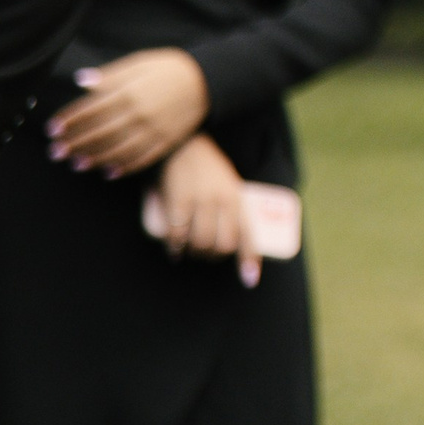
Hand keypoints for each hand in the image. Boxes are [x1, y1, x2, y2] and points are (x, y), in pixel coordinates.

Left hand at [49, 49, 209, 176]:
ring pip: (118, 149)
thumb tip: (80, 80)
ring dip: (95, 158)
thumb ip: (110, 75)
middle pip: (100, 132)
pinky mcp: (167, 141)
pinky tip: (109, 172)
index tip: (52, 129)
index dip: (69, 120)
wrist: (208, 80)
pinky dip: (125, 167)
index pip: (91, 109)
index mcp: (129, 92)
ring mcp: (154, 130)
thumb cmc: (169, 68)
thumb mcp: (139, 63)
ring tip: (76, 164)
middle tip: (55, 152)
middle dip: (75, 143)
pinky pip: (143, 158)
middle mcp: (139, 114)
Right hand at [157, 136, 250, 279]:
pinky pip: (177, 235)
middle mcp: (221, 201)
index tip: (250, 280)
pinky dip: (175, 247)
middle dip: (214, 257)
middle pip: (221, 245)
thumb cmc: (206, 167)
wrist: (181, 144)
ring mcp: (199, 202)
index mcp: (236, 197)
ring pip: (200, 243)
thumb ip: (230, 208)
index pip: (247, 234)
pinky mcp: (177, 202)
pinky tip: (174, 250)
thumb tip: (229, 241)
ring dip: (194, 253)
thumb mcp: (227, 184)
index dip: (248, 259)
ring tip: (189, 251)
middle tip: (206, 255)